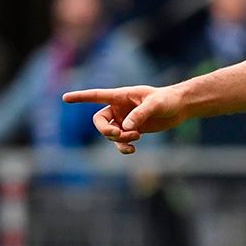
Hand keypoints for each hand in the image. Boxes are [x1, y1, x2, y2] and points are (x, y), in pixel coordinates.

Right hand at [62, 84, 186, 154]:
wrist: (180, 107)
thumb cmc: (167, 99)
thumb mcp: (156, 104)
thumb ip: (140, 114)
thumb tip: (125, 128)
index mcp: (121, 96)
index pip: (96, 96)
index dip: (81, 97)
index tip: (65, 98)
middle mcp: (119, 108)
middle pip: (99, 121)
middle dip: (105, 130)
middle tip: (117, 134)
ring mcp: (124, 120)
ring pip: (110, 134)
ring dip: (119, 139)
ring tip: (135, 138)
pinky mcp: (132, 130)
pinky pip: (120, 142)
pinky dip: (123, 147)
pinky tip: (132, 149)